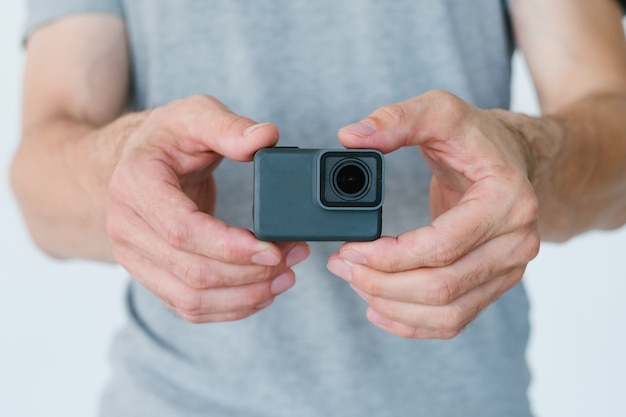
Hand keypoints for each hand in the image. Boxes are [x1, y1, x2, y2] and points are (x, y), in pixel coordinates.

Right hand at [107, 95, 309, 322]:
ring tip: (285, 277)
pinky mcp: (151, 276)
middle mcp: (126, 227)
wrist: (138, 161)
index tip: (273, 249)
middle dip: (250, 273)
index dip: (230, 248)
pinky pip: (190, 307)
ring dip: (245, 296)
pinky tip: (261, 293)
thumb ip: (228, 127)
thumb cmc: (168, 138)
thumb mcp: (195, 115)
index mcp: (135, 185)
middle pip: (192, 272)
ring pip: (191, 299)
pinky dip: (230, 307)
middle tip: (292, 258)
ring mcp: (135, 257)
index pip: (181, 231)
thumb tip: (267, 138)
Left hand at [327, 90, 539, 338]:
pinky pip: (454, 319)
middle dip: (381, 283)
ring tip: (355, 284)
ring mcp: (509, 269)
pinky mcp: (495, 283)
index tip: (347, 249)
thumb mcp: (439, 111)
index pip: (441, 247)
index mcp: (506, 201)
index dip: (387, 256)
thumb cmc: (477, 137)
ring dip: (393, 306)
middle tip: (341, 266)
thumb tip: (350, 137)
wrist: (514, 159)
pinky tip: (379, 310)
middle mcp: (516, 242)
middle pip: (441, 287)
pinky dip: (413, 322)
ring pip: (447, 312)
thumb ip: (396, 120)